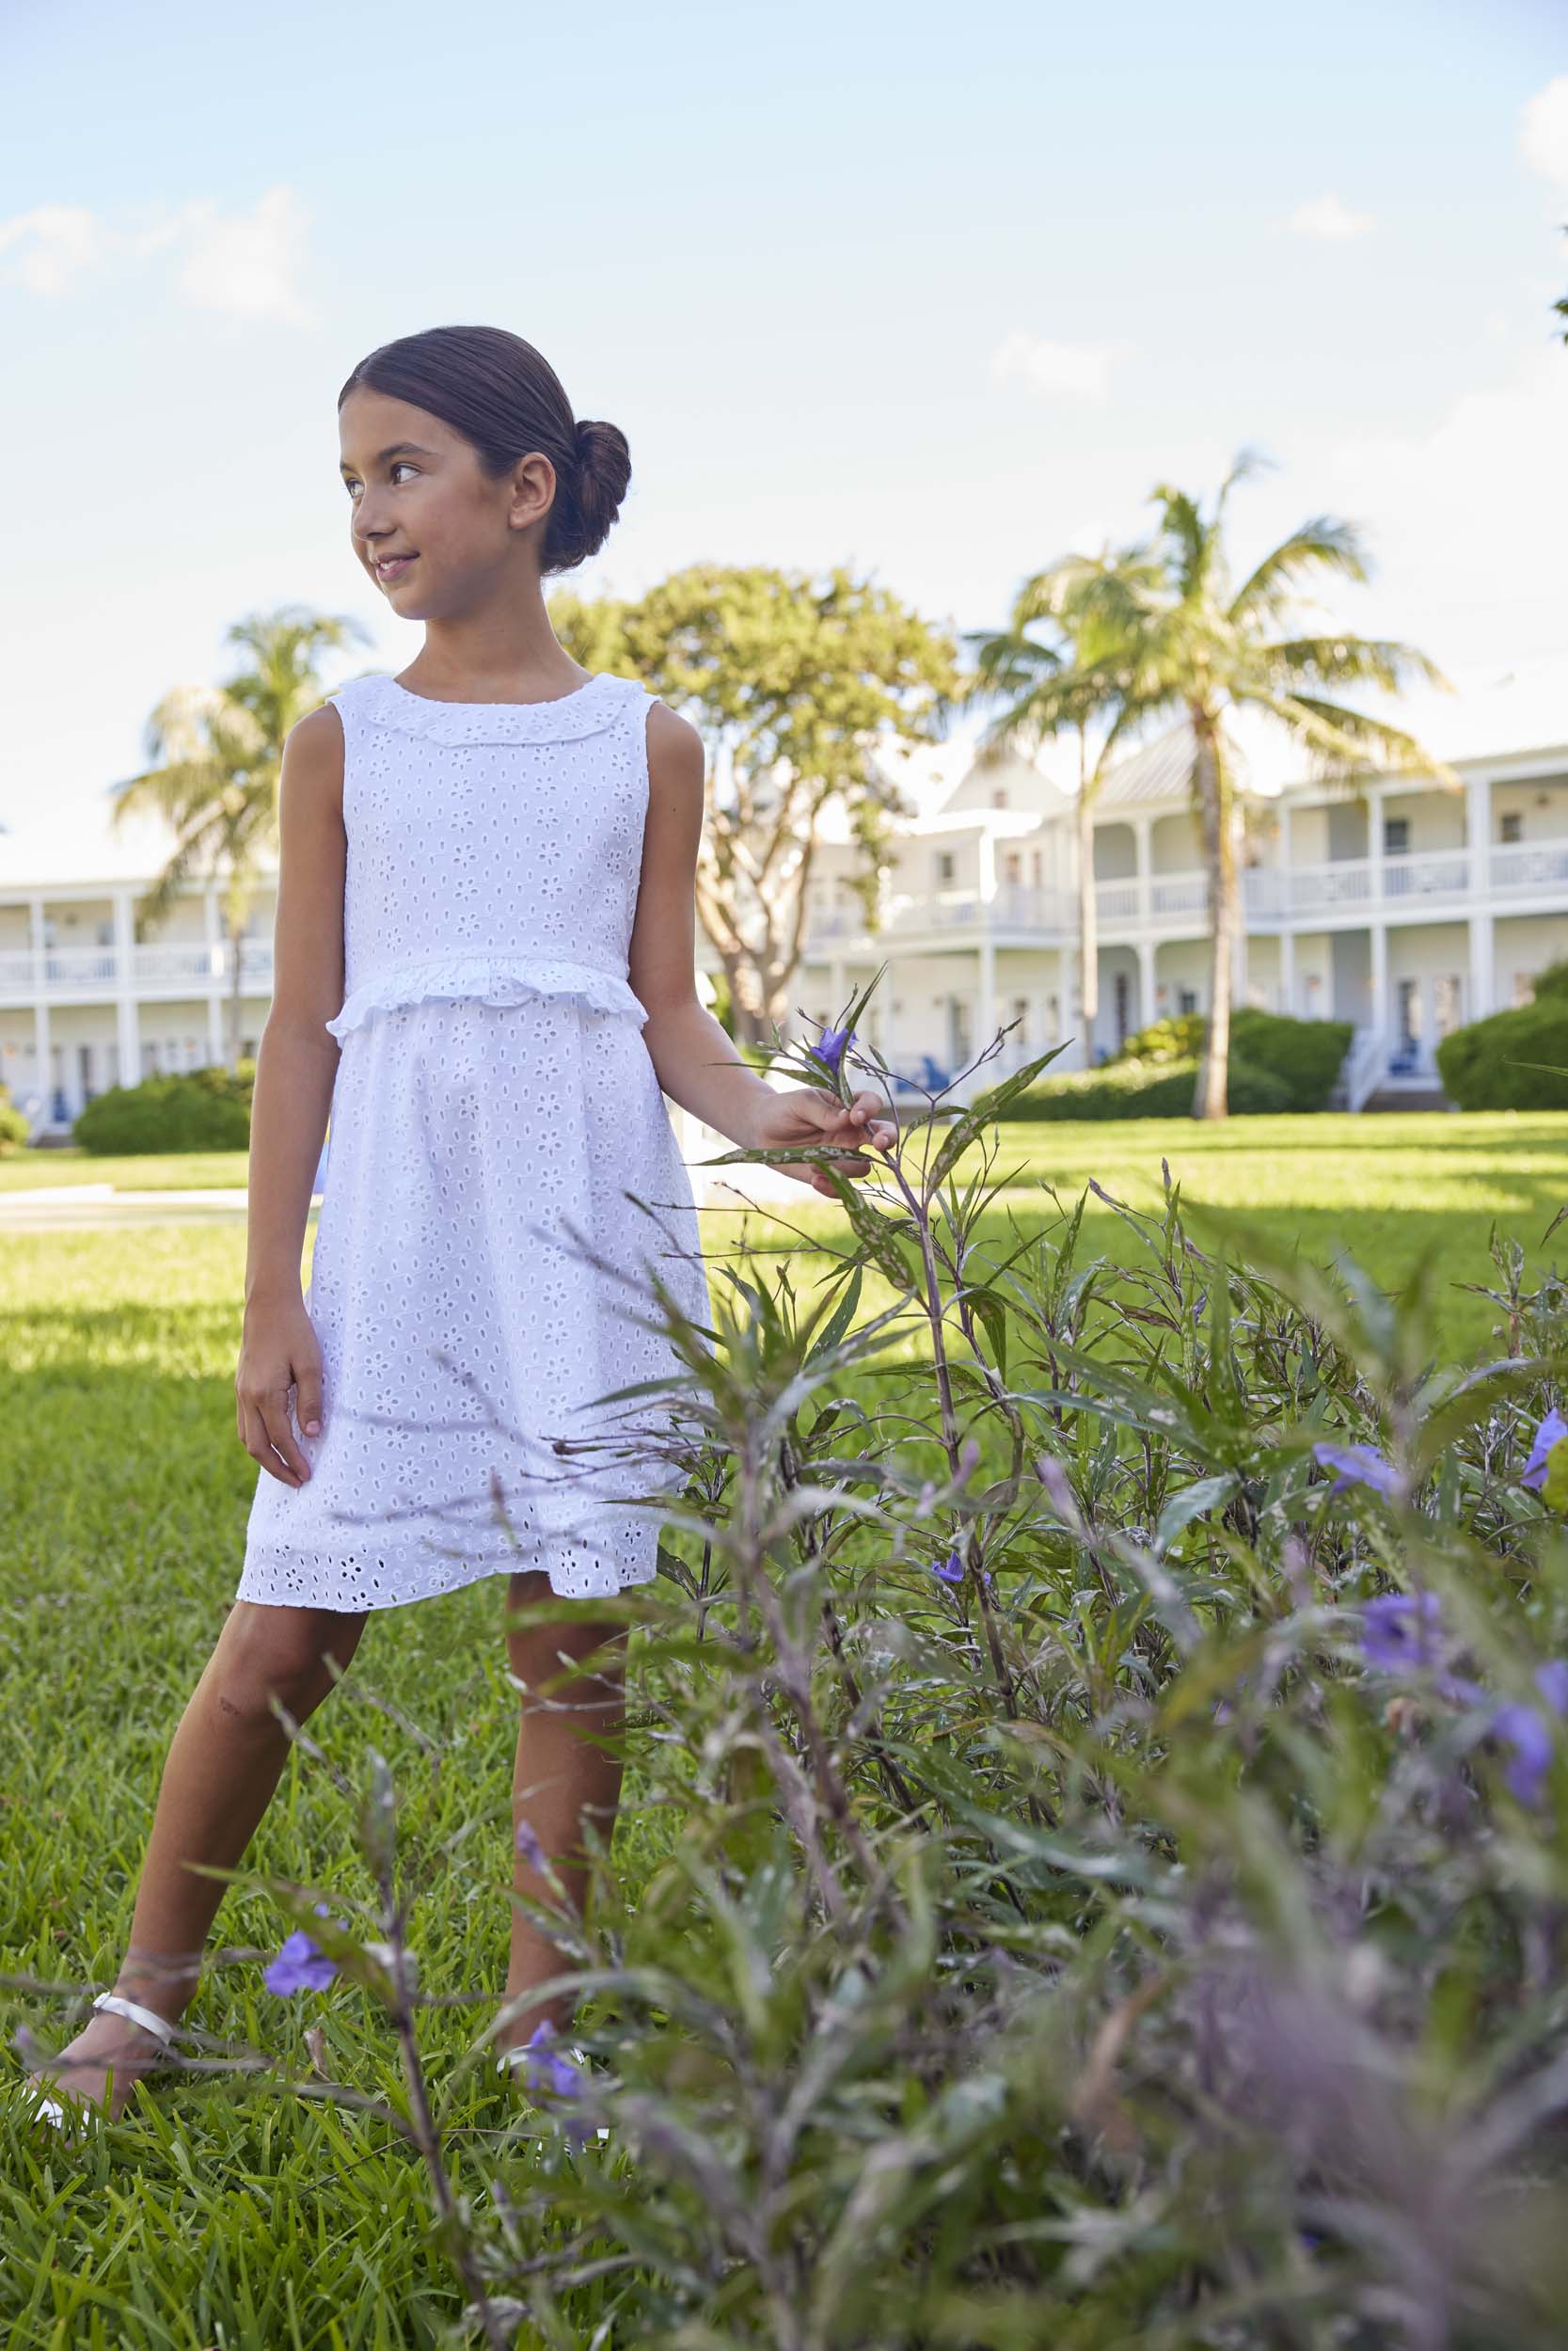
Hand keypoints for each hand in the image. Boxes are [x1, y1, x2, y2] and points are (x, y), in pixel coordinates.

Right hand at [236, 1295, 324, 1485]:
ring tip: (286, 1468)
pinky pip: (244, 1422)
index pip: (280, 1439)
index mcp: (265, 1394)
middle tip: (298, 1481)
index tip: (307, 1476)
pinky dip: (256, 1439)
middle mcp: (247, 1397)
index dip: (293, 1461)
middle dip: (277, 1468)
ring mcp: (240, 1392)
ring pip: (246, 1436)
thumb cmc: (294, 1331)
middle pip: (256, 1447)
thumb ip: (311, 1400)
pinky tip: (272, 1442)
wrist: (267, 1305)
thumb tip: (312, 1434)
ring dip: (264, 1457)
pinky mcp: (241, 1386)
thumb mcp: (311, 1365)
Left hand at [751, 1086, 897, 1196]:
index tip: (856, 1116)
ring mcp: (844, 1156)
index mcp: (848, 1107)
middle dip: (886, 1139)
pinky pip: (843, 1187)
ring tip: (815, 1162)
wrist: (761, 1132)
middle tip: (877, 1144)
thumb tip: (846, 1119)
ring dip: (844, 1167)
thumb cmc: (783, 1110)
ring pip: (863, 1167)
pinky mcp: (831, 1174)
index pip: (872, 1104)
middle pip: (884, 1136)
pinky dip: (832, 1187)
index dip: (870, 1110)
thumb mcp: (800, 1103)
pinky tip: (814, 1179)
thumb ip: (823, 1110)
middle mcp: (852, 1133)